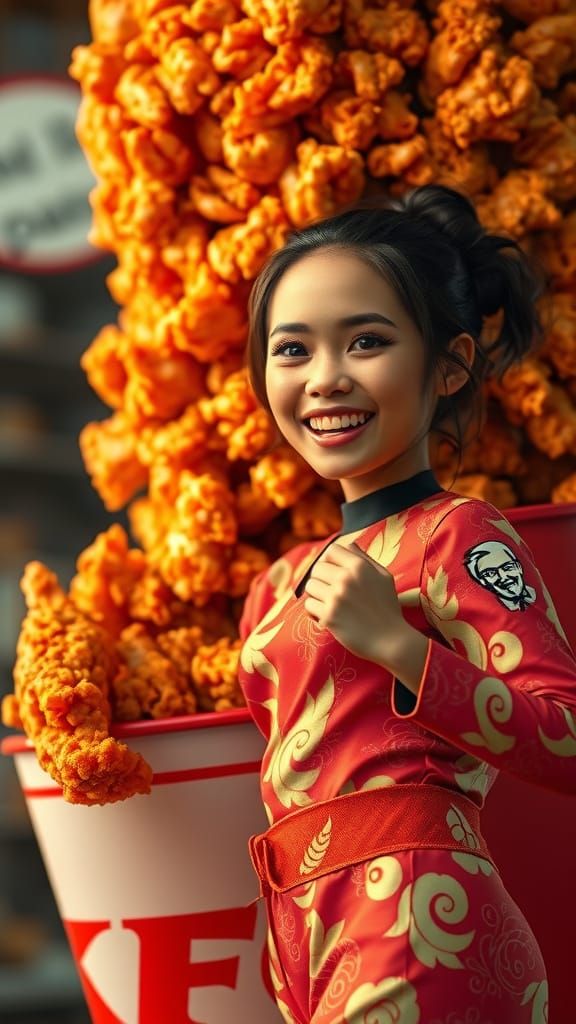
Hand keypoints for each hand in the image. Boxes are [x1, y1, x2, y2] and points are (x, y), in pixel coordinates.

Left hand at [303, 541, 408, 665]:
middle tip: (330, 591)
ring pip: (310, 586)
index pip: (331, 551)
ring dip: (316, 595)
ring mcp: (336, 597)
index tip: (332, 572)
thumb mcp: (383, 576)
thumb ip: (364, 559)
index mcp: (360, 566)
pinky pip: (309, 605)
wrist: (391, 640)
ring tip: (328, 603)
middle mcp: (346, 578)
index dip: (329, 560)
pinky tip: (327, 615)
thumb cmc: (388, 608)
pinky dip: (315, 611)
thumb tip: (348, 544)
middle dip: (321, 578)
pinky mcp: (329, 616)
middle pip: (317, 568)